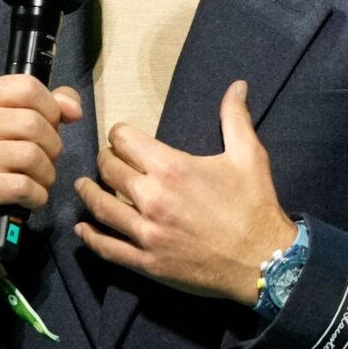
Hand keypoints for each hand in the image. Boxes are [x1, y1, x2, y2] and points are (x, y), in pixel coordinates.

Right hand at [0, 75, 83, 248]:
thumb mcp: (17, 123)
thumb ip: (50, 106)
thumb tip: (72, 109)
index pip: (26, 88)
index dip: (51, 109)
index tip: (52, 126)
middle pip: (31, 123)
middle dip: (52, 146)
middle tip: (47, 160)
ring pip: (29, 156)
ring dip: (46, 173)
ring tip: (39, 180)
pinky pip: (21, 186)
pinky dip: (37, 195)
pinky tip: (31, 197)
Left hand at [73, 80, 298, 302]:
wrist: (265, 262)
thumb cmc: (256, 207)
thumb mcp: (249, 157)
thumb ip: (235, 118)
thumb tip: (238, 85)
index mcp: (172, 168)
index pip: (124, 140)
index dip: (119, 134)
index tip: (121, 137)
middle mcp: (152, 198)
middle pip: (109, 169)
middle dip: (106, 160)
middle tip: (108, 161)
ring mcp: (147, 233)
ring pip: (101, 206)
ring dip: (89, 193)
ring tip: (83, 186)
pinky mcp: (147, 262)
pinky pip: (108, 248)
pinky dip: (90, 237)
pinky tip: (82, 229)